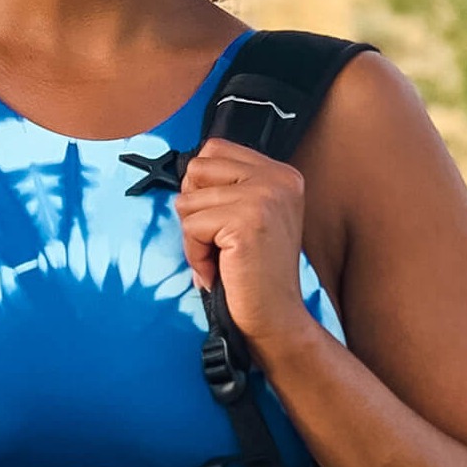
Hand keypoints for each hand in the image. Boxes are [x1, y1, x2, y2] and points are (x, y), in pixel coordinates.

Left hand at [174, 136, 312, 353]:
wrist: (276, 316)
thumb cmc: (255, 272)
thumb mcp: (251, 214)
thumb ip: (229, 186)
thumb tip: (185, 171)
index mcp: (281, 173)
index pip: (214, 149)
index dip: (202, 187)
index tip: (220, 220)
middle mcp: (277, 178)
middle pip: (197, 169)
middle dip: (195, 208)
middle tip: (218, 240)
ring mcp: (264, 197)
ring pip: (188, 201)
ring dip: (194, 237)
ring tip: (221, 257)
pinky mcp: (246, 221)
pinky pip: (190, 227)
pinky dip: (195, 254)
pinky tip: (219, 269)